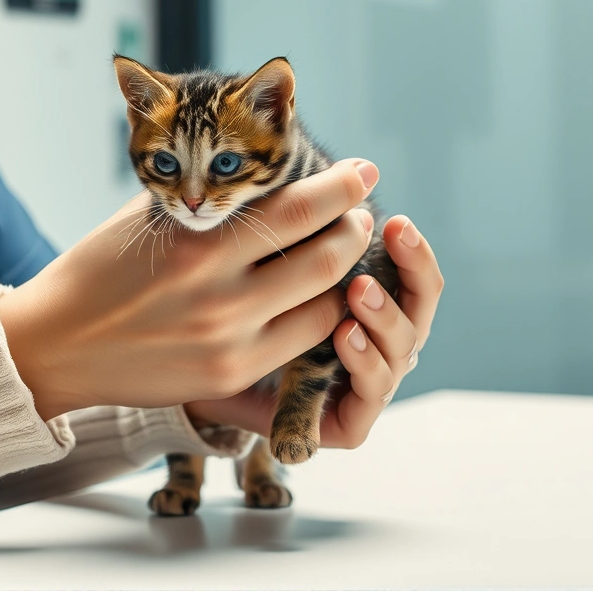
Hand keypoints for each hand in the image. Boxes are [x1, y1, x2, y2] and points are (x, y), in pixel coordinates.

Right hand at [0, 159, 379, 419]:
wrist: (54, 345)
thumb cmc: (100, 270)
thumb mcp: (150, 220)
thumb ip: (209, 203)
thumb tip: (268, 174)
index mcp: (197, 244)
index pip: (295, 208)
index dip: (339, 187)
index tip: (362, 171)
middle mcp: (218, 296)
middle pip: (323, 256)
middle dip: (352, 229)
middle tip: (359, 214)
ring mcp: (227, 343)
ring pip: (322, 306)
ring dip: (343, 278)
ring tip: (341, 257)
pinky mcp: (228, 378)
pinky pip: (298, 345)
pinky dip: (317, 320)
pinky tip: (319, 302)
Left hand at [183, 214, 441, 447]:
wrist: (171, 376)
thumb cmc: (208, 309)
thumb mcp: (250, 264)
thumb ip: (292, 231)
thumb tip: (324, 167)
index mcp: (358, 298)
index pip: (410, 271)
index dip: (408, 243)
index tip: (384, 205)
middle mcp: (369, 338)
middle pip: (421, 303)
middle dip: (414, 264)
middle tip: (393, 229)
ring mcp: (360, 380)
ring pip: (404, 348)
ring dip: (387, 314)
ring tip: (361, 289)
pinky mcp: (343, 424)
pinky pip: (370, 398)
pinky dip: (365, 364)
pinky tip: (346, 335)